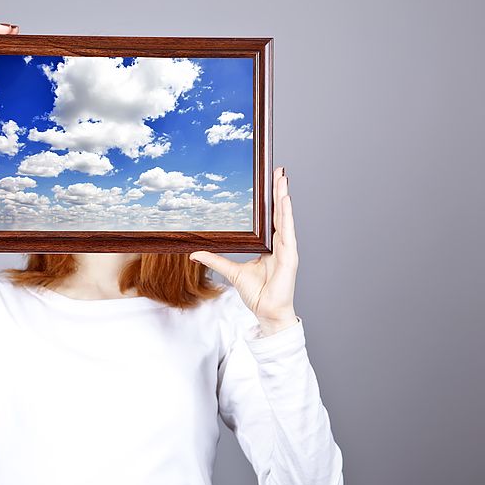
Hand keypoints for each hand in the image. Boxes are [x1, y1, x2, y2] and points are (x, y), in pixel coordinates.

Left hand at [190, 166, 298, 336]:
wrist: (267, 312)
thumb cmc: (257, 294)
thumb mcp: (231, 271)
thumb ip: (215, 260)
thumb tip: (195, 252)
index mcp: (271, 246)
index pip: (272, 218)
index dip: (271, 200)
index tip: (270, 182)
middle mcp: (281, 245)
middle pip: (280, 213)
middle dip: (279, 192)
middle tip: (277, 171)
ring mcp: (287, 250)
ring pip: (285, 219)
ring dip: (284, 198)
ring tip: (282, 180)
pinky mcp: (290, 257)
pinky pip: (288, 233)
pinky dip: (286, 216)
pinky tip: (285, 201)